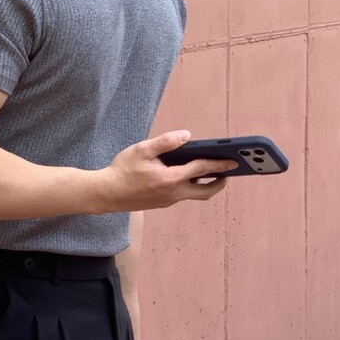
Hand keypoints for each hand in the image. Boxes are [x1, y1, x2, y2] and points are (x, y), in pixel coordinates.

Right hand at [98, 130, 237, 212]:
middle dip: (219, 182)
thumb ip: (166, 142)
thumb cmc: (122, 170)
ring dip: (205, 184)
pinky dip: (189, 186)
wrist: (106, 193)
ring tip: (210, 172)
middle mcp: (173, 193)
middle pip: (206, 192)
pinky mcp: (162, 203)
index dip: (219, 163)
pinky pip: (181, 195)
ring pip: (194, 194)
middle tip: (227, 172)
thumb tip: (186, 136)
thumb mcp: (142, 150)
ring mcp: (168, 201)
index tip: (233, 161)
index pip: (201, 169)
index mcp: (170, 179)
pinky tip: (186, 175)